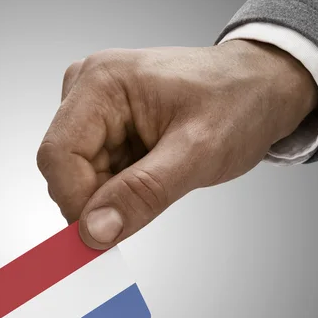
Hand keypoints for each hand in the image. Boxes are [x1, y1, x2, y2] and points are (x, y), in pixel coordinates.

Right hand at [37, 41, 317, 248]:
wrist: (260, 88)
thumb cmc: (238, 102)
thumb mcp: (198, 152)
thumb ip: (143, 193)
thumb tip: (94, 231)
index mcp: (101, 82)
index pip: (58, 155)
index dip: (76, 202)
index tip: (105, 235)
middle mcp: (87, 90)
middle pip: (64, 169)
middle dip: (99, 200)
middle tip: (148, 203)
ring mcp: (94, 109)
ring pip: (78, 178)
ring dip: (113, 195)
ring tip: (160, 177)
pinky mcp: (104, 127)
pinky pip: (94, 175)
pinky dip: (119, 189)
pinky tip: (152, 174)